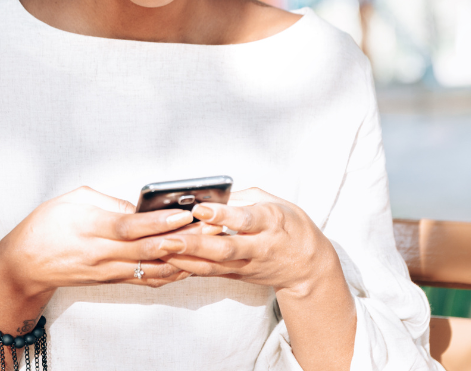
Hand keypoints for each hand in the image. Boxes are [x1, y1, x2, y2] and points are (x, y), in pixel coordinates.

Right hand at [0, 186, 196, 294]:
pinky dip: (169, 273)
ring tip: (206, 245)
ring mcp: (108, 271)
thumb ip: (109, 201)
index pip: (130, 226)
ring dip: (181, 259)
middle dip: (180, 240)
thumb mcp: (73, 199)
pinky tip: (188, 263)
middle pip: (147, 250)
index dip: (159, 221)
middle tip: (207, 230)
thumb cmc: (45, 226)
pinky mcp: (112, 281)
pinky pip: (146, 279)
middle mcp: (101, 253)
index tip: (183, 212)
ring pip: (151, 269)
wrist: (24, 265)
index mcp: (91, 227)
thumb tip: (140, 207)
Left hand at [158, 188, 343, 297]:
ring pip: (215, 265)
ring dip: (187, 259)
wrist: (308, 267)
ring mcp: (249, 266)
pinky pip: (212, 273)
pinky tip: (170, 261)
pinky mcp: (240, 276)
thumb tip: (213, 194)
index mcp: (271, 222)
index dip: (221, 215)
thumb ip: (244, 197)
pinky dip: (191, 268)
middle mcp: (259, 247)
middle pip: (225, 248)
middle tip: (168, 238)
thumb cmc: (291, 226)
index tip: (198, 208)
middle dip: (194, 244)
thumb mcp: (275, 202)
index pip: (244, 219)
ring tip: (162, 250)